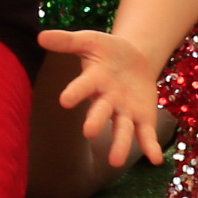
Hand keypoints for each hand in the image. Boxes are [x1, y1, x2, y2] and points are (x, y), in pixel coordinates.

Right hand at [38, 26, 166, 166]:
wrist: (134, 58)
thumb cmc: (107, 51)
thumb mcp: (90, 40)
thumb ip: (68, 41)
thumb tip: (41, 36)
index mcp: (95, 80)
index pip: (83, 86)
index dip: (75, 92)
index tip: (65, 100)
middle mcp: (108, 100)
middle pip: (101, 112)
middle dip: (96, 121)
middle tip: (89, 132)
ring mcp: (125, 112)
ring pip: (122, 130)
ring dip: (120, 144)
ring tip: (115, 162)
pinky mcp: (143, 118)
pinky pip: (146, 134)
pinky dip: (151, 147)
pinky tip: (156, 160)